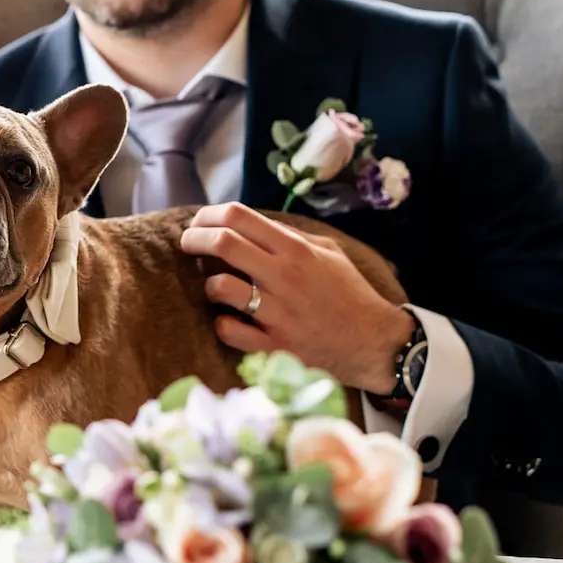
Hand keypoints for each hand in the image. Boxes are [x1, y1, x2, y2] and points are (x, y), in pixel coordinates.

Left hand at [179, 202, 412, 394]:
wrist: (375, 343)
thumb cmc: (349, 293)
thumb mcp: (329, 253)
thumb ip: (290, 236)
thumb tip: (249, 224)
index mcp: (296, 250)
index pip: (239, 216)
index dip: (208, 215)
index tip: (199, 223)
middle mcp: (284, 277)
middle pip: (222, 243)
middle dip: (193, 239)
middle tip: (187, 244)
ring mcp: (278, 314)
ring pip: (219, 287)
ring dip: (209, 284)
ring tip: (216, 287)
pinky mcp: (274, 347)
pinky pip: (228, 330)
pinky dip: (222, 323)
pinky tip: (231, 321)